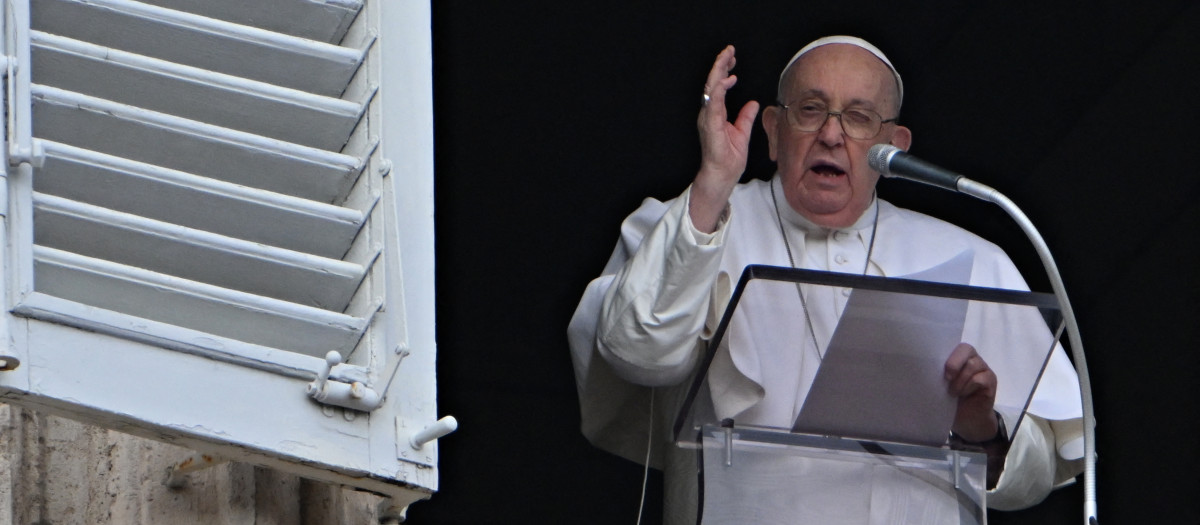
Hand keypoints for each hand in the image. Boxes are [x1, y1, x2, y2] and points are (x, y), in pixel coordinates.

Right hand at [690, 45, 759, 232]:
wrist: (723, 175)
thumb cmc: (729, 158)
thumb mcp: (742, 132)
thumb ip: (745, 117)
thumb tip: (753, 103)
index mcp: (716, 114)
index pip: (718, 87)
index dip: (724, 71)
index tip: (732, 59)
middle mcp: (709, 114)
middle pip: (713, 84)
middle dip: (720, 65)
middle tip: (729, 50)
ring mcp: (708, 119)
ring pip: (711, 90)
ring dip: (718, 72)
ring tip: (726, 57)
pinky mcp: (710, 127)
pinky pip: (713, 105)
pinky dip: (719, 91)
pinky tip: (726, 80)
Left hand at [944, 343, 998, 441]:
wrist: (966, 419)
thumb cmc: (950, 399)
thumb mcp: (940, 384)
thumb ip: (938, 372)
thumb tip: (922, 366)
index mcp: (958, 356)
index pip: (956, 344)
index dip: (948, 354)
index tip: (939, 368)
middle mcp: (973, 358)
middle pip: (967, 349)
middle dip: (954, 363)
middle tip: (946, 379)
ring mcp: (984, 369)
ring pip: (973, 364)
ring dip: (960, 380)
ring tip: (953, 392)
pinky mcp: (991, 381)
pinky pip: (980, 379)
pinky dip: (968, 387)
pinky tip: (963, 395)